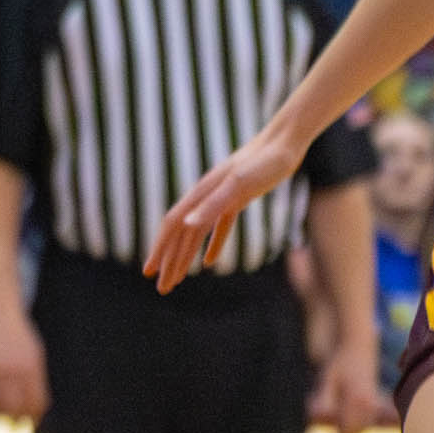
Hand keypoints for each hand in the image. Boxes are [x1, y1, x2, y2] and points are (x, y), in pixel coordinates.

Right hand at [0, 304, 48, 418]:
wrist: (0, 314)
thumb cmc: (20, 338)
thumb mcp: (35, 356)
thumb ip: (35, 380)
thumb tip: (35, 408)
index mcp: (33, 369)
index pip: (36, 402)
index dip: (34, 417)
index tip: (30, 425)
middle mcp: (16, 370)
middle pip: (17, 405)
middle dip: (16, 420)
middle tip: (14, 429)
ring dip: (0, 411)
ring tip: (1, 416)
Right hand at [146, 127, 305, 289]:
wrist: (284, 143)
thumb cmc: (264, 163)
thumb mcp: (240, 184)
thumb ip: (213, 205)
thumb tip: (186, 224)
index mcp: (202, 194)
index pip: (172, 227)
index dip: (160, 250)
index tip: (150, 273)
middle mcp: (205, 196)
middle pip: (180, 234)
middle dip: (169, 261)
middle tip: (162, 289)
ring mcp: (220, 198)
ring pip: (196, 234)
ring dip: (185, 257)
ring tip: (178, 279)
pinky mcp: (236, 200)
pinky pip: (217, 229)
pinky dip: (210, 246)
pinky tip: (208, 263)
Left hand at [308, 338, 388, 432]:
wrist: (357, 344)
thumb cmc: (338, 361)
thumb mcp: (327, 378)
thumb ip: (324, 399)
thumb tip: (318, 418)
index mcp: (357, 400)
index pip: (346, 432)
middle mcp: (368, 405)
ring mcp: (373, 404)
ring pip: (361, 432)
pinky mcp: (373, 403)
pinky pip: (365, 425)